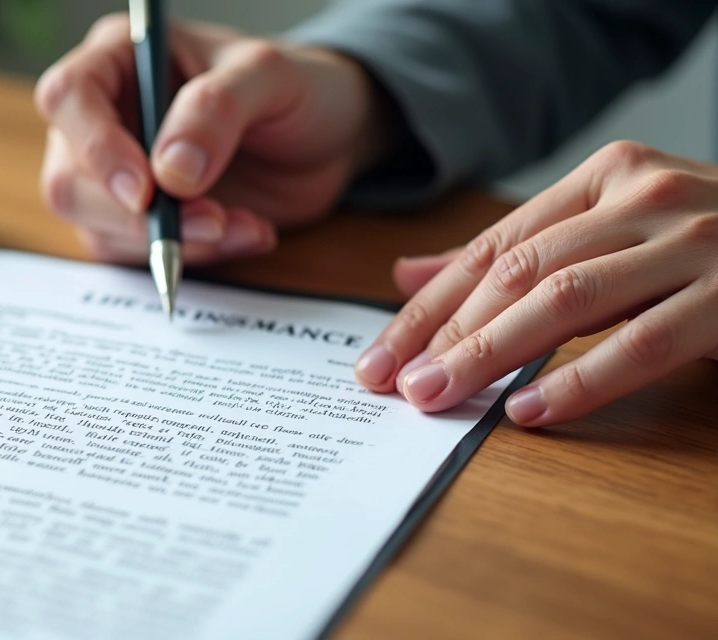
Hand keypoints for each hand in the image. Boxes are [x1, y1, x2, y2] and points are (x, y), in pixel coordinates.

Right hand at [33, 14, 397, 263]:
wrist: (327, 139)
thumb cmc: (295, 88)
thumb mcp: (270, 76)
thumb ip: (217, 108)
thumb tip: (170, 170)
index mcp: (120, 58)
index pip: (69, 97)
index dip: (95, 147)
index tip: (145, 189)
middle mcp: (105, 117)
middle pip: (69, 179)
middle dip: (138, 216)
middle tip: (212, 221)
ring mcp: (115, 175)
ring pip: (98, 228)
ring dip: (172, 242)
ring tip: (243, 225)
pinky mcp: (138, 222)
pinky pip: (137, 255)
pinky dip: (193, 257)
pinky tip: (243, 234)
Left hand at [355, 141, 717, 425]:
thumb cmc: (707, 250)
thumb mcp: (608, 237)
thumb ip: (515, 254)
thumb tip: (408, 276)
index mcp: (606, 178)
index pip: (493, 247)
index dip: (428, 306)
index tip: (379, 356)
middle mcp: (645, 196)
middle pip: (518, 272)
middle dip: (446, 334)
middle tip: (397, 385)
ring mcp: (696, 241)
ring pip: (565, 299)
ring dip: (490, 354)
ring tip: (440, 397)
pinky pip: (643, 343)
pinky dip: (581, 381)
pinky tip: (529, 412)